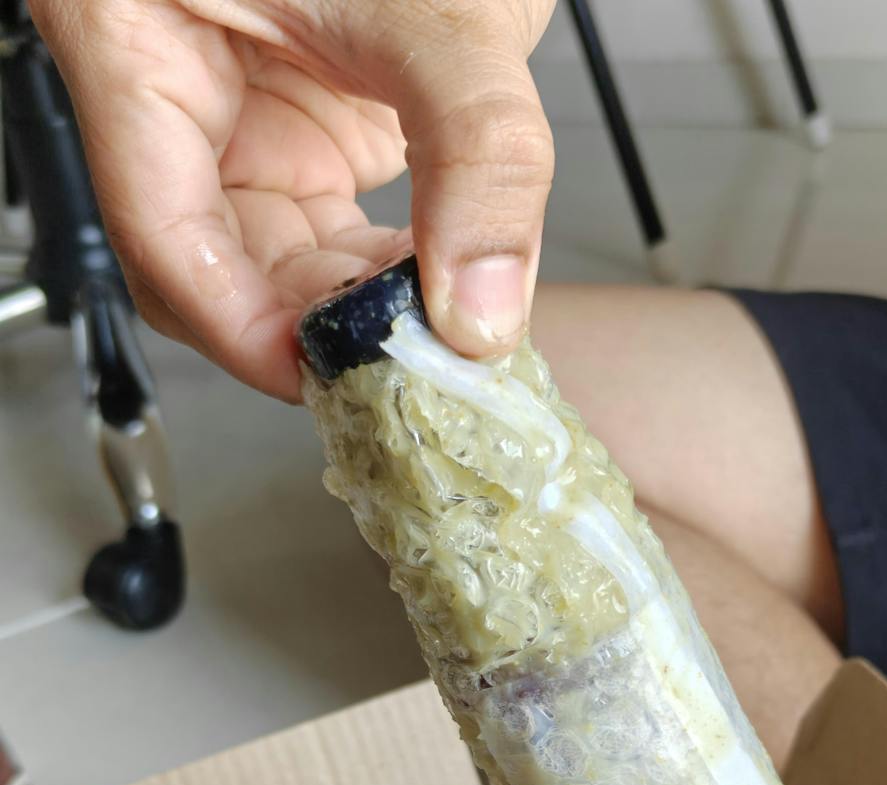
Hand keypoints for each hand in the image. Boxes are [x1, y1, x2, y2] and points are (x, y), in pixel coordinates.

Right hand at [30, 0, 554, 400]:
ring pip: (271, 261)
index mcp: (135, 31)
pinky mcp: (300, 120)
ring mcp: (238, 108)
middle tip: (402, 365)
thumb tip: (481, 308)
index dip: (246, 329)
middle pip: (216, 264)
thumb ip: (478, 157)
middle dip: (312, 323)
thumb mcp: (440, 10)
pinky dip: (379, 268)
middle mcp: (175, 82)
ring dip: (353, 305)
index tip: (332, 375)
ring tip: (431, 326)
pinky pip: (322, 229)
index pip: (163, 237)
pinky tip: (434, 281)